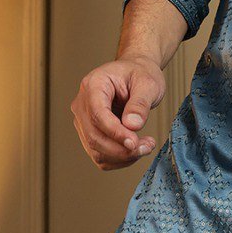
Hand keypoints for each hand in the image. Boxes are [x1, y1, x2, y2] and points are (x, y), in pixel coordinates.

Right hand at [70, 55, 164, 170]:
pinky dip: (118, 159)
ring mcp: (83, 120)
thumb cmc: (140, 74)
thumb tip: (132, 125)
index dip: (115, 132)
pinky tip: (135, 149)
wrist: (136, 73)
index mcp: (94, 84)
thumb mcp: (148, 83)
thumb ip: (140, 103)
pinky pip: (99, 154)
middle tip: (147, 147)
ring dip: (121, 156)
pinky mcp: (89, 133)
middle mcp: (82, 103)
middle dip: (121, 149)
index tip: (134, 143)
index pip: (98, 114)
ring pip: (95, 149)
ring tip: (146, 146)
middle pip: (94, 136)